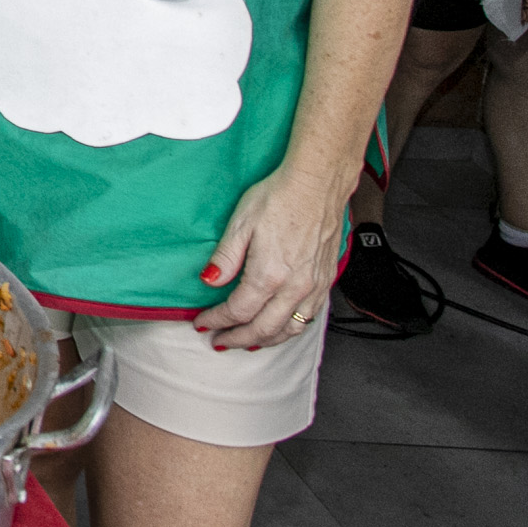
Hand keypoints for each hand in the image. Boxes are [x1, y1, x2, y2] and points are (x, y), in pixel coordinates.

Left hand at [192, 163, 347, 349]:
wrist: (317, 184)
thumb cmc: (279, 198)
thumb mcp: (241, 223)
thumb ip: (225, 257)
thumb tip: (209, 281)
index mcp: (269, 275)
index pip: (237, 310)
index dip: (217, 320)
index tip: (203, 324)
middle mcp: (294, 287)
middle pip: (263, 328)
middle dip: (238, 338)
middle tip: (220, 341)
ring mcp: (313, 286)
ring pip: (289, 329)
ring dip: (266, 340)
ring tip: (247, 342)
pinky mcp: (325, 280)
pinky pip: (308, 317)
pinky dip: (291, 329)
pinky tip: (280, 327)